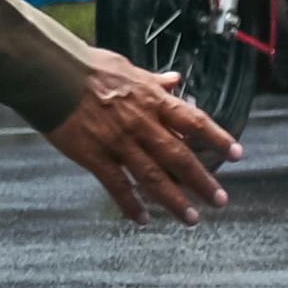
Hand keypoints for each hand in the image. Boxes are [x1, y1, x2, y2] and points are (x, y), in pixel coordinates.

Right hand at [44, 47, 237, 223]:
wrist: (50, 74)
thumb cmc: (87, 67)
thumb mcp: (127, 68)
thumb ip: (153, 81)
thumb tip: (175, 80)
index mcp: (151, 100)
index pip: (194, 120)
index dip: (217, 138)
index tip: (237, 153)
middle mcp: (141, 124)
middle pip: (179, 156)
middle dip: (202, 181)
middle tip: (219, 200)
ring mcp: (118, 142)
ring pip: (152, 176)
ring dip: (174, 200)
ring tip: (191, 219)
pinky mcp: (94, 155)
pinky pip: (117, 185)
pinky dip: (131, 204)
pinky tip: (142, 219)